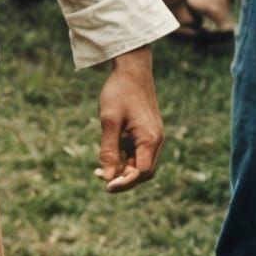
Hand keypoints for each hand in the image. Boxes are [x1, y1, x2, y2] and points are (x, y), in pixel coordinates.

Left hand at [95, 46, 163, 192]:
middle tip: (99, 178)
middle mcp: (156, 141)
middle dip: (123, 178)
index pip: (142, 173)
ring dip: (122, 168)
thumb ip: (109, 150)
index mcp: (150, 139)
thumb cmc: (119, 92)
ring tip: (99, 169)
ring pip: (140, 162)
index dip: (125, 182)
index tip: (106, 187)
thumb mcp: (109, 121)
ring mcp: (153, 136)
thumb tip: (106, 177)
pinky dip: (124, 157)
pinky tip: (108, 154)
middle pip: (143, 172)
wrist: (131, 68)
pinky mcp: (147, 131)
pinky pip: (138, 152)